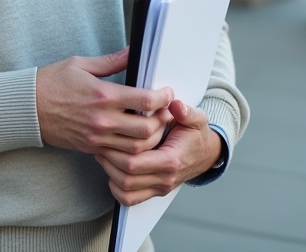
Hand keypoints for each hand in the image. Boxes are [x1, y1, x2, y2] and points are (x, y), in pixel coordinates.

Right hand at [36, 48, 173, 155]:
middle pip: (146, 129)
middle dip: (162, 121)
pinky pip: (119, 155)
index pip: (145, 100)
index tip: (166, 92)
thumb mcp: (80, 64)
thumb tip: (133, 51)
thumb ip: (112, 61)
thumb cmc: (51, 82)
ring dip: (151, 139)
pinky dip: (133, 150)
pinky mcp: (91, 147)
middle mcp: (102, 119)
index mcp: (102, 95)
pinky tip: (136, 139)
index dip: (163, 97)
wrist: (27, 108)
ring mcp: (97, 137)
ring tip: (154, 126)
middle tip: (165, 112)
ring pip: (136, 148)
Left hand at [94, 100, 222, 206]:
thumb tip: (175, 105)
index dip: (116, 151)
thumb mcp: (195, 118)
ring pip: (126, 191)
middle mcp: (165, 178)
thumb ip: (186, 112)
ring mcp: (160, 187)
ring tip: (103, 154)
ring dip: (110, 174)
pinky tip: (112, 171)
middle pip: (126, 178)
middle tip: (99, 144)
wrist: (206, 154)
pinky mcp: (155, 191)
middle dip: (109, 162)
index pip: (136, 163)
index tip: (107, 136)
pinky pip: (130, 199)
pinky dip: (117, 189)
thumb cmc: (196, 135)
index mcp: (171, 160)